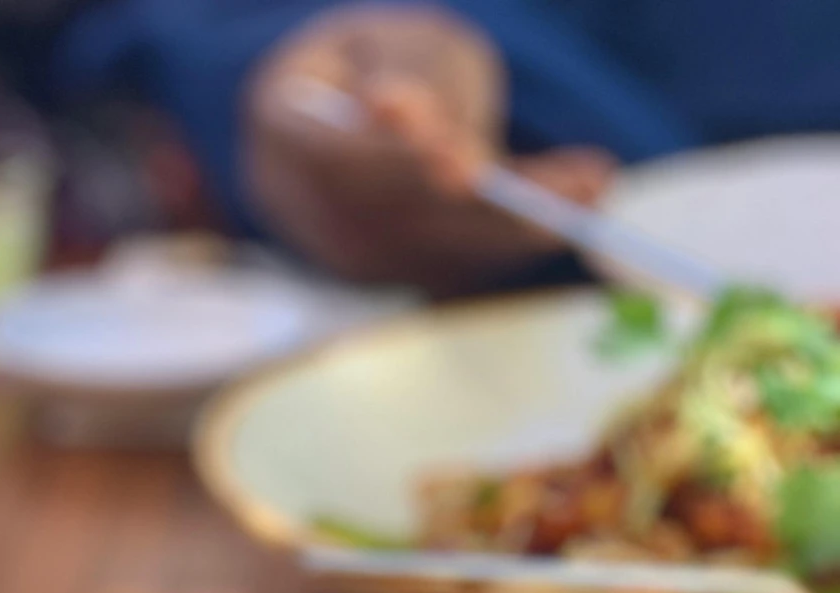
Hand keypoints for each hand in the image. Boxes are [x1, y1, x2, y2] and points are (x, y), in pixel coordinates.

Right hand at [243, 3, 615, 289]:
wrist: (317, 117)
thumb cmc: (360, 61)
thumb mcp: (387, 38)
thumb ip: (408, 70)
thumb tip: (410, 120)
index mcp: (283, 131)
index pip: (342, 162)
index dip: (405, 167)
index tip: (468, 168)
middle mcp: (304, 211)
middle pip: (403, 218)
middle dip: (493, 205)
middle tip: (574, 185)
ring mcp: (342, 252)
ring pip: (437, 245)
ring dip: (523, 221)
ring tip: (595, 185)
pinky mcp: (387, 270)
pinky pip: (455, 255)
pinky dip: (516, 231)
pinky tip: (579, 198)